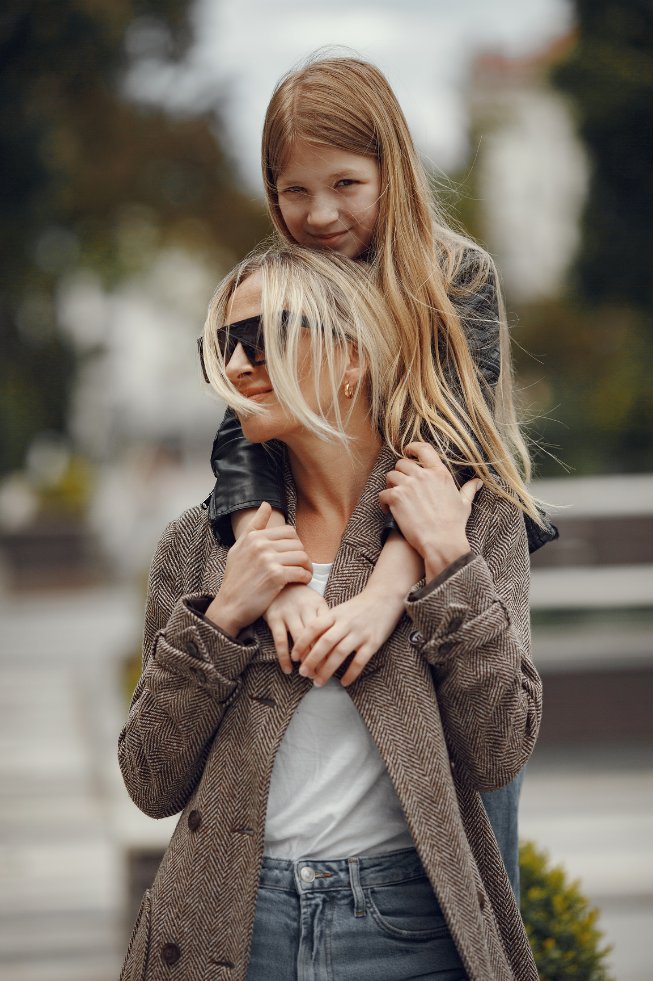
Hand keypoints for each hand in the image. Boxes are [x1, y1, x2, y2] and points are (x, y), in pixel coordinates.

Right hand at [205, 503, 311, 635]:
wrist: (230, 605)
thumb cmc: (235, 578)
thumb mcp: (239, 548)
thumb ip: (254, 526)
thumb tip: (266, 504)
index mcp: (254, 537)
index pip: (288, 532)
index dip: (295, 544)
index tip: (293, 556)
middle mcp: (261, 545)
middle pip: (297, 543)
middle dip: (302, 555)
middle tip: (301, 566)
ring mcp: (268, 560)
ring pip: (302, 556)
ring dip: (307, 566)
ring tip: (304, 574)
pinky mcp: (276, 576)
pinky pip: (301, 571)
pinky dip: (305, 577)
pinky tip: (302, 582)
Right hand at [263, 583, 328, 674]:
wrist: (280, 580)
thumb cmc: (303, 597)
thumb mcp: (316, 604)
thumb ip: (326, 621)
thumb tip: (339, 645)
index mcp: (319, 605)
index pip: (329, 631)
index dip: (333, 650)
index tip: (336, 666)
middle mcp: (305, 609)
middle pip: (316, 638)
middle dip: (320, 659)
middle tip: (323, 676)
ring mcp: (289, 613)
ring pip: (300, 641)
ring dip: (304, 660)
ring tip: (308, 675)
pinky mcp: (274, 617)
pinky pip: (280, 641)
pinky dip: (284, 657)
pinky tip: (288, 670)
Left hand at [291, 585, 405, 687]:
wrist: (385, 597)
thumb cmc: (359, 606)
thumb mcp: (340, 610)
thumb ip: (327, 624)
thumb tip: (309, 644)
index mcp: (335, 614)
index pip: (314, 628)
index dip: (302, 642)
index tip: (293, 656)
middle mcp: (346, 623)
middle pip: (324, 643)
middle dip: (312, 660)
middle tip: (303, 673)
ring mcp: (360, 632)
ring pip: (340, 653)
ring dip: (327, 670)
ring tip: (318, 682)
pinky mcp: (373, 642)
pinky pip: (360, 660)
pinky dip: (351, 673)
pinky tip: (343, 682)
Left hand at [378, 442, 481, 580]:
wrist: (441, 542)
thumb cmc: (454, 525)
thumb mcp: (464, 504)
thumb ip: (469, 489)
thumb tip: (478, 482)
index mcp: (439, 473)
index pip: (423, 449)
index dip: (412, 447)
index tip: (408, 451)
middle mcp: (423, 475)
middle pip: (402, 463)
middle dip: (400, 473)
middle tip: (401, 486)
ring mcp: (408, 485)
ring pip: (390, 477)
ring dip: (391, 486)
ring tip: (395, 499)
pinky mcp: (396, 498)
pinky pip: (383, 494)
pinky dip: (383, 502)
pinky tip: (388, 510)